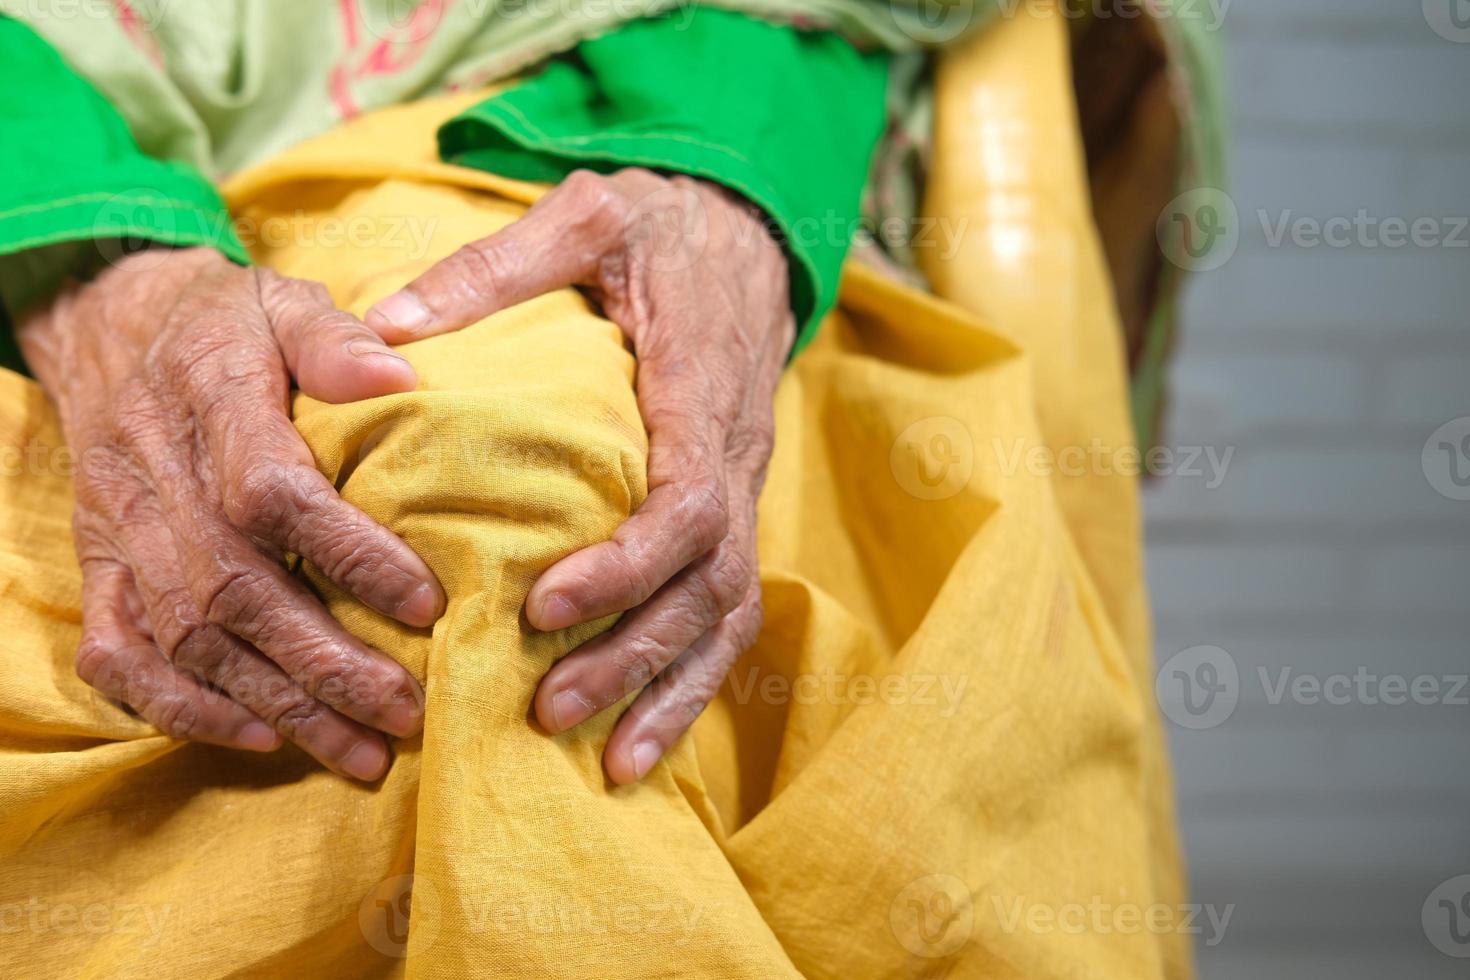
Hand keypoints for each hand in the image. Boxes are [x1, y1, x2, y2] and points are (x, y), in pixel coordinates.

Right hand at [18, 248, 446, 779]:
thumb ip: (338, 337)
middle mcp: (153, 475)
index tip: (426, 604)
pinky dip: (182, 707)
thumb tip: (399, 375)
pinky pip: (118, 655)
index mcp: (209, 401)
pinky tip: (258, 737)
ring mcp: (117, 530)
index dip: (349, 556)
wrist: (109, 322)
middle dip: (326, 664)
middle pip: (234, 590)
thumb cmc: (227, 322)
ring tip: (362, 751)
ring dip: (278, 704)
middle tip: (407, 711)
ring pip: (189, 638)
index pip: (272, 494)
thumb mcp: (285, 298)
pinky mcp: (97, 567)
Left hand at [367, 169, 792, 783]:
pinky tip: (642, 739)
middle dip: (632, 653)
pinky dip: (691, 682)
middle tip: (547, 705)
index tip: (543, 604)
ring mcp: (742, 492)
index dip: (624, 566)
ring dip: (669, 690)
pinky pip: (728, 612)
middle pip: (707, 584)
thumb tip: (388, 326)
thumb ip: (498, 265)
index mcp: (701, 393)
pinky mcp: (730, 512)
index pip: (686, 505)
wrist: (747, 231)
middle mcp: (734, 458)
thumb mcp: (587, 215)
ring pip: (727, 614)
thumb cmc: (662, 225)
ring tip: (605, 759)